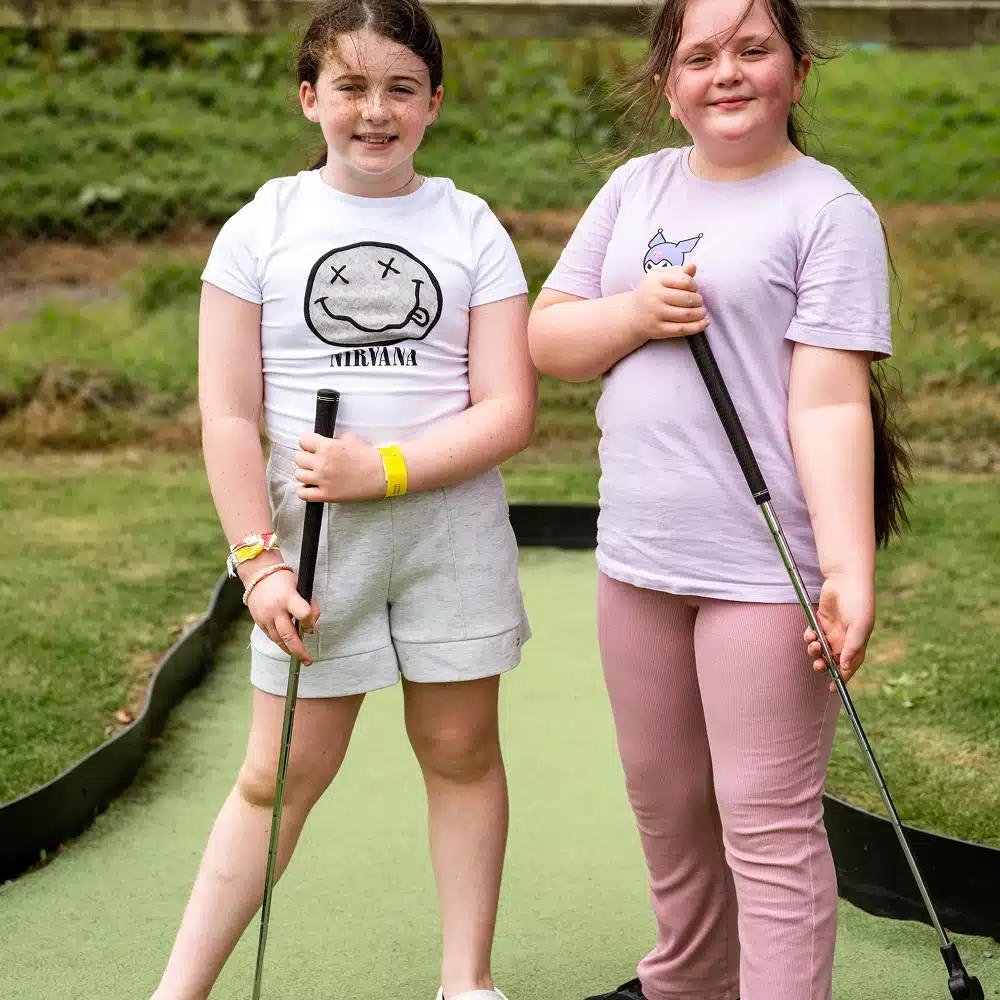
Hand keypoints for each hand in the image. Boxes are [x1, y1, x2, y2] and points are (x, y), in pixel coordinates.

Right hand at [245, 568, 319, 665]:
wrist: (258, 574)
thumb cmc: (283, 579)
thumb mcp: (300, 586)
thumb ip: (309, 605)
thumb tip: (312, 626)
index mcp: (288, 597)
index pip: (304, 614)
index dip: (309, 622)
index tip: (311, 627)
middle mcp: (275, 609)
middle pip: (288, 636)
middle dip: (299, 651)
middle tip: (308, 661)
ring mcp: (265, 617)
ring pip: (278, 640)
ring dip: (289, 649)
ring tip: (299, 655)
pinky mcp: (258, 621)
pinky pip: (271, 636)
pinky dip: (280, 642)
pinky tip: (287, 646)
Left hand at [295, 431, 386, 502]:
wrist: (383, 474)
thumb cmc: (369, 456)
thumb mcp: (350, 439)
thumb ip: (333, 440)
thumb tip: (322, 444)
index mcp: (327, 447)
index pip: (303, 441)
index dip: (308, 443)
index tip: (313, 447)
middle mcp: (322, 463)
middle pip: (298, 458)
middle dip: (307, 458)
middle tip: (316, 461)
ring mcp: (323, 480)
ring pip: (299, 475)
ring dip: (306, 473)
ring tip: (316, 474)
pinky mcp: (327, 495)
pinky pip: (303, 494)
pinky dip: (304, 490)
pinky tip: (312, 487)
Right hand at [628, 263, 709, 343]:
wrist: (631, 315)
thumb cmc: (650, 293)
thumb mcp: (659, 277)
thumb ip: (677, 272)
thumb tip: (693, 267)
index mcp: (655, 281)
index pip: (685, 281)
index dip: (694, 285)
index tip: (693, 289)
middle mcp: (654, 297)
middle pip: (687, 298)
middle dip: (699, 300)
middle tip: (699, 302)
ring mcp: (655, 315)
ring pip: (686, 315)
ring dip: (700, 313)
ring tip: (702, 312)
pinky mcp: (658, 330)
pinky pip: (682, 329)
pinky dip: (697, 327)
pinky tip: (704, 323)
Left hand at [804, 572, 875, 691]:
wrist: (846, 579)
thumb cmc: (859, 602)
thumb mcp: (860, 626)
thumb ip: (853, 647)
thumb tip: (844, 667)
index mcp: (857, 643)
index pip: (849, 666)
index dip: (842, 678)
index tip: (832, 689)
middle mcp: (844, 639)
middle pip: (832, 660)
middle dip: (824, 665)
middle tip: (818, 665)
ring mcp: (832, 631)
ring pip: (820, 650)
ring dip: (815, 652)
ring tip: (815, 645)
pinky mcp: (820, 621)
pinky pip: (812, 636)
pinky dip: (809, 638)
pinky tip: (810, 635)